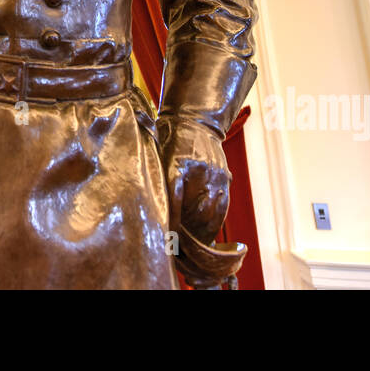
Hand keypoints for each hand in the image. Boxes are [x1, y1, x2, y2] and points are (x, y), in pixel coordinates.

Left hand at [156, 116, 231, 244]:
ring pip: (210, 219)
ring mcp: (214, 177)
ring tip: (189, 251)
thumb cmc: (166, 138)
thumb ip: (154, 184)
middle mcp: (198, 174)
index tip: (162, 244)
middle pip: (194, 218)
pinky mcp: (224, 180)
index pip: (173, 208)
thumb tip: (145, 215)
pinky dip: (212, 227)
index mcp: (176, 167)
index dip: (169, 230)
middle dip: (184, 240)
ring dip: (199, 238)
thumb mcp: (154, 157)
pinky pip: (221, 211)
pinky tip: (203, 237)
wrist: (195, 118)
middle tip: (173, 253)